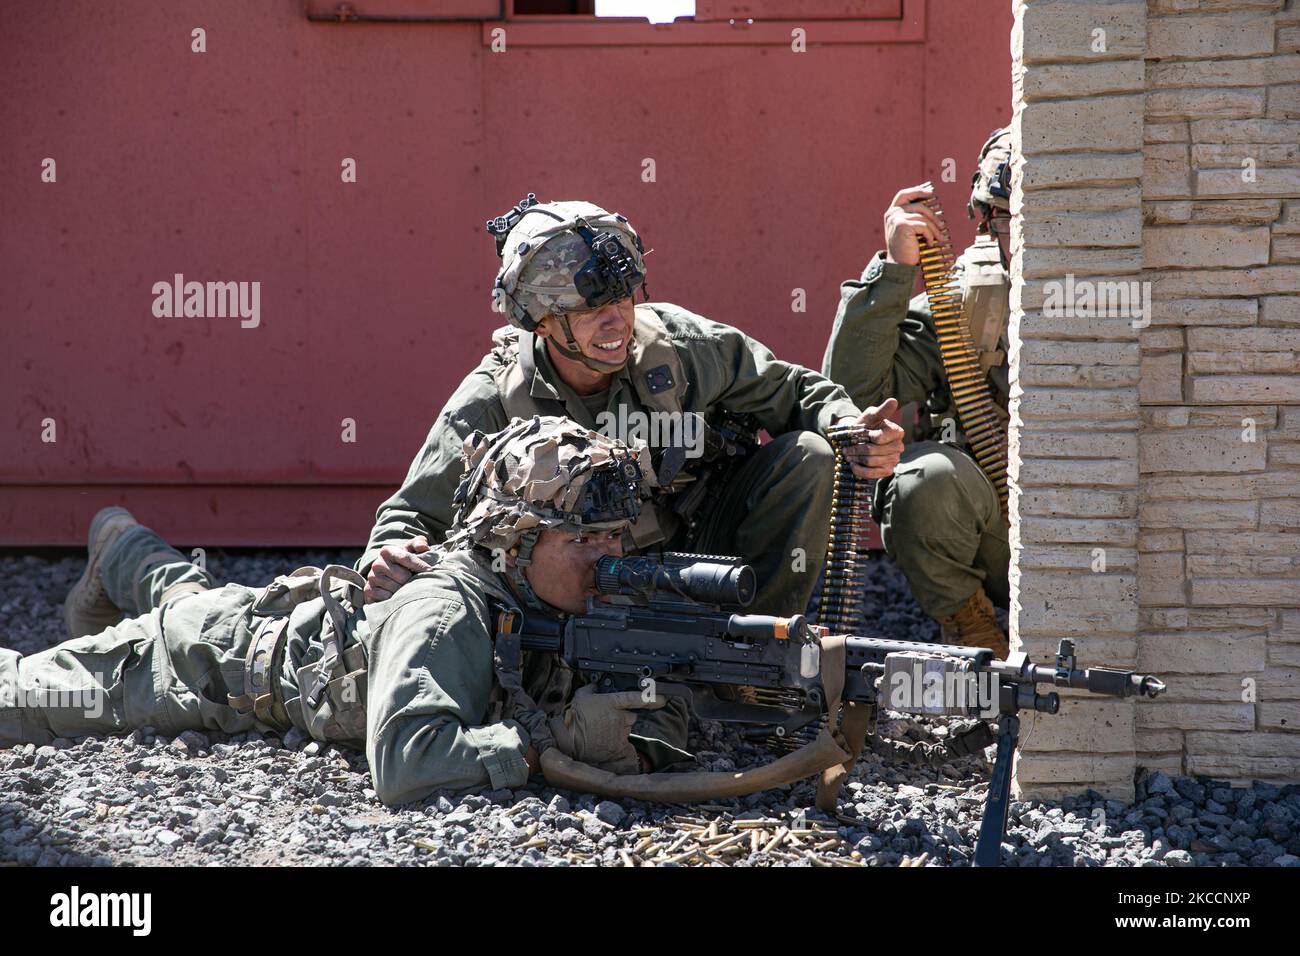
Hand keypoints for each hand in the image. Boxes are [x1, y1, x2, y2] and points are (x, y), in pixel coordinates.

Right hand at [364, 535, 433, 602]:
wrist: (388, 575)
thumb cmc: (404, 560)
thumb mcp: (411, 549)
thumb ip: (419, 543)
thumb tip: (422, 547)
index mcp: (387, 551)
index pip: (405, 557)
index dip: (419, 564)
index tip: (430, 570)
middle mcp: (377, 563)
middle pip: (402, 575)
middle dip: (411, 579)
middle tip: (414, 579)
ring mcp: (372, 577)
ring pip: (395, 587)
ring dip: (404, 589)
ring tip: (406, 586)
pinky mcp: (369, 589)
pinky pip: (386, 597)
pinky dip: (394, 597)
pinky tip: (396, 594)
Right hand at [547, 684, 664, 774]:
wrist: (567, 739)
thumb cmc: (573, 717)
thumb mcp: (581, 696)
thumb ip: (592, 689)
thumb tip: (595, 685)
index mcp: (612, 702)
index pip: (637, 698)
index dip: (652, 698)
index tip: (663, 699)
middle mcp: (619, 717)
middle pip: (632, 716)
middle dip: (624, 718)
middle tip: (608, 721)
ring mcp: (620, 732)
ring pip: (627, 730)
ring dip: (619, 731)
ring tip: (602, 732)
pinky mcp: (618, 747)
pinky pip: (624, 744)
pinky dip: (618, 744)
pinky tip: (606, 743)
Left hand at [837, 398, 904, 478]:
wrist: (858, 440)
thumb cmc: (865, 426)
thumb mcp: (870, 416)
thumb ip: (881, 410)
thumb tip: (893, 401)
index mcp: (897, 432)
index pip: (880, 438)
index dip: (867, 437)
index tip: (860, 433)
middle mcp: (899, 447)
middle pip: (873, 451)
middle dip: (856, 448)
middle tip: (846, 448)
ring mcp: (894, 460)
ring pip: (870, 462)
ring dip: (855, 458)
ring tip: (848, 454)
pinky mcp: (887, 471)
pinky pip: (871, 474)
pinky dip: (858, 470)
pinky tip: (853, 464)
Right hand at [883, 184, 946, 266]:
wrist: (898, 265)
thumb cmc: (905, 249)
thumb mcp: (907, 230)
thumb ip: (912, 217)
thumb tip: (931, 206)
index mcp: (891, 212)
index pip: (904, 194)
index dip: (917, 191)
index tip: (931, 193)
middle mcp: (892, 213)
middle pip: (919, 205)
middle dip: (933, 215)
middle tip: (942, 225)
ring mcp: (896, 219)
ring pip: (924, 217)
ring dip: (934, 228)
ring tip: (939, 237)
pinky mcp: (903, 226)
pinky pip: (924, 226)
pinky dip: (930, 235)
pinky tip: (930, 243)